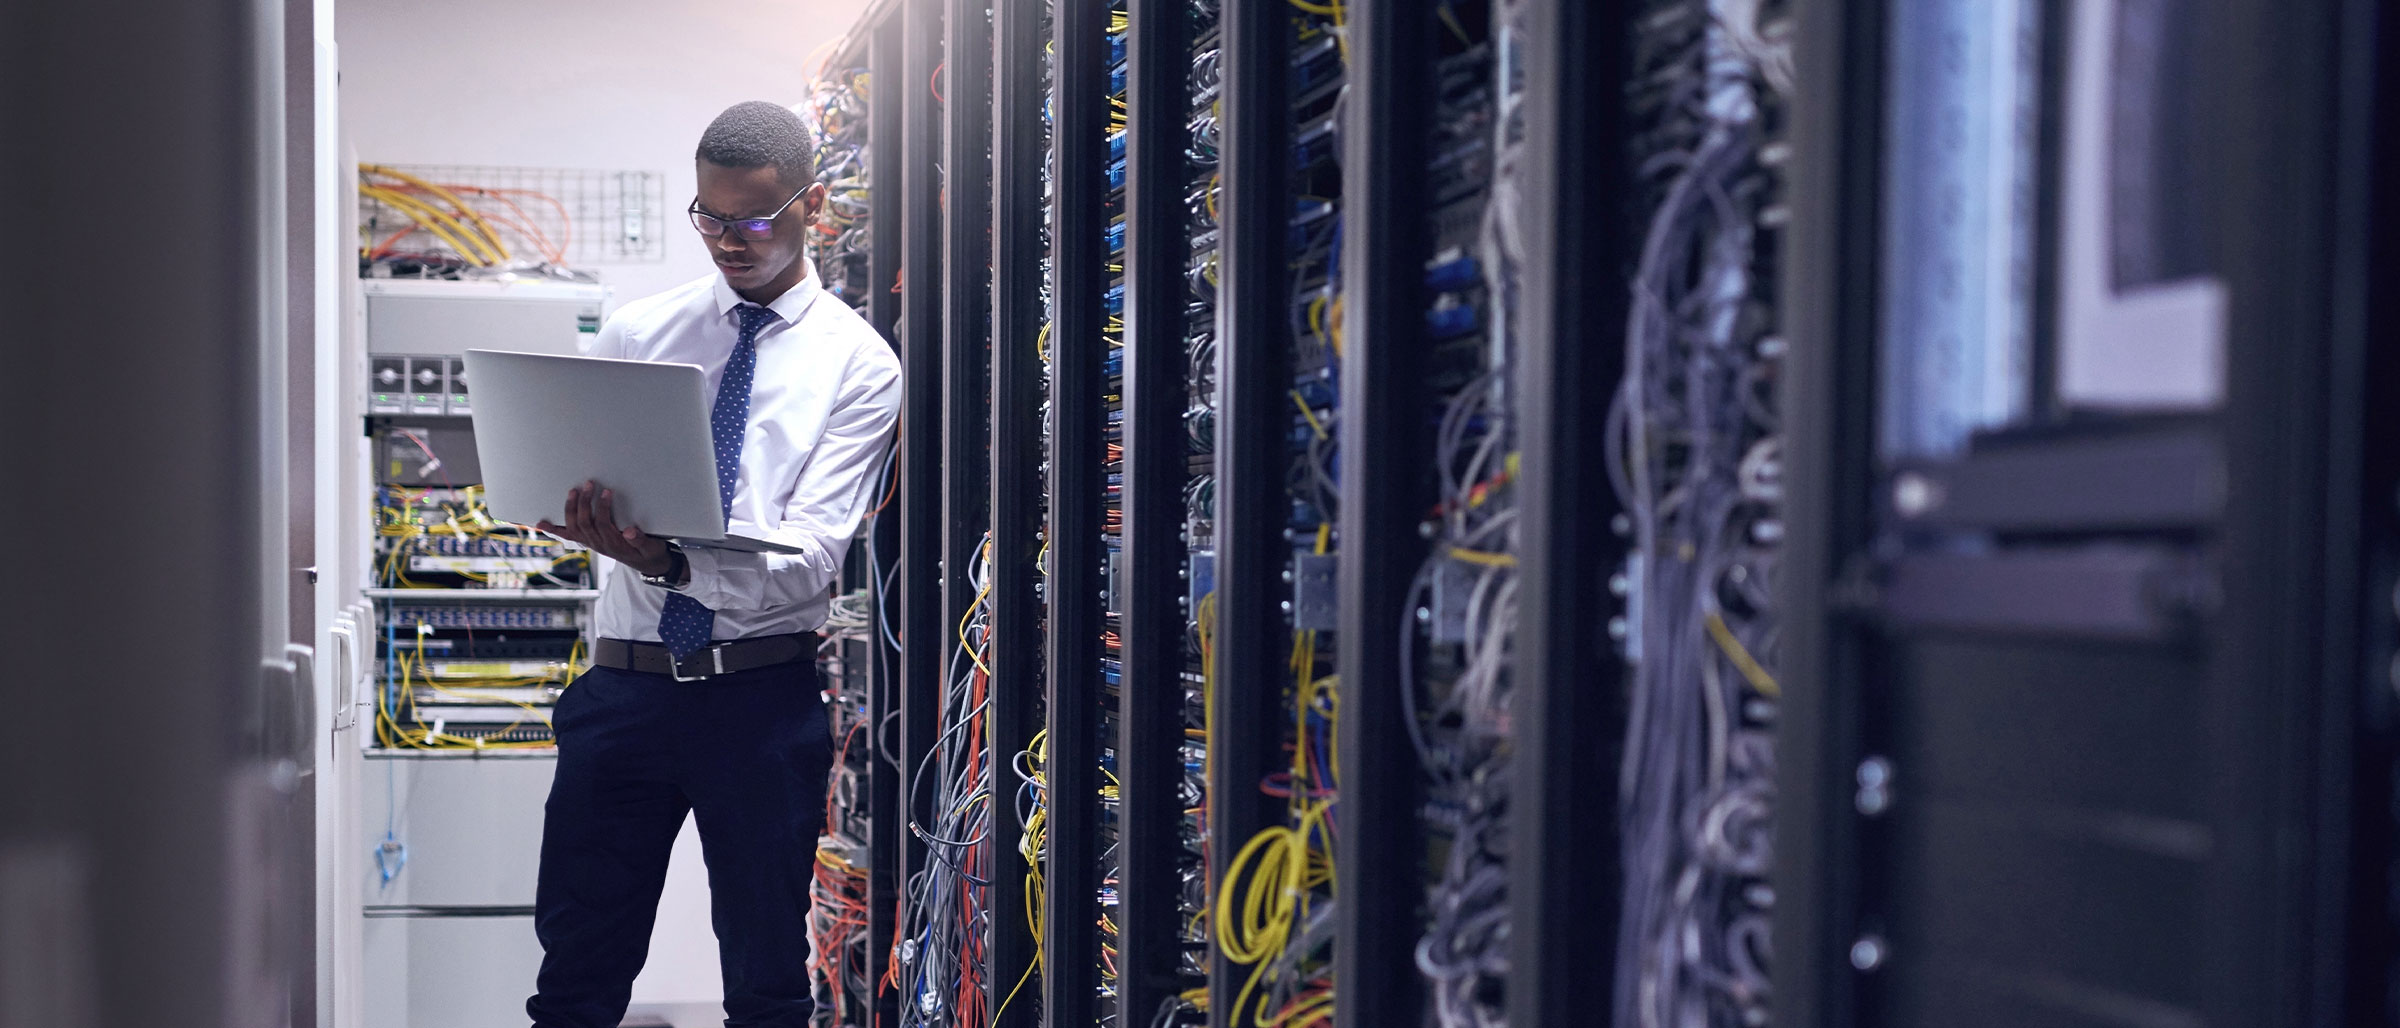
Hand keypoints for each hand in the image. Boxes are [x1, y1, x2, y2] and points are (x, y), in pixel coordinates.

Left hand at [535, 480, 672, 577]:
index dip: (602, 507)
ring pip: (574, 527)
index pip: (603, 524)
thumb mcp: (650, 547)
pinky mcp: (587, 541)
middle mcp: (599, 545)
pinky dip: (554, 530)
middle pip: (584, 523)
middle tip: (589, 485)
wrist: (646, 564)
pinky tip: (541, 524)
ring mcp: (591, 543)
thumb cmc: (648, 552)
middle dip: (585, 503)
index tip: (606, 491)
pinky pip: (567, 536)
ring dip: (571, 509)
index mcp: (614, 544)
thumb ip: (640, 540)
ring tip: (573, 491)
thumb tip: (629, 531)